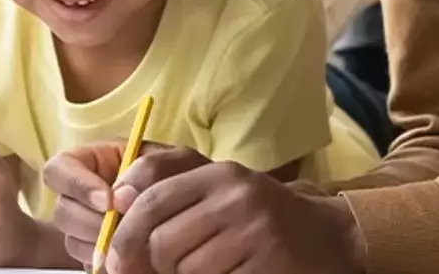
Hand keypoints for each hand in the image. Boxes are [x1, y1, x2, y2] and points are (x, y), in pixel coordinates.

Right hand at [41, 139, 176, 265]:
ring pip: (71, 239)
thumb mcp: (175, 160)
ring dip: (103, 242)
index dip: (76, 185)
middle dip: (94, 221)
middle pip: (62, 209)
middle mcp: (83, 193)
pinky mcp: (94, 251)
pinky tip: (134, 253)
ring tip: (137, 237)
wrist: (198, 208)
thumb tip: (118, 196)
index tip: (107, 201)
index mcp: (95, 161)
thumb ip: (149, 168)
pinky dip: (110, 260)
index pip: (59, 168)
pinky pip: (87, 261)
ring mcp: (85, 224)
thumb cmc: (186, 177)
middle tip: (127, 225)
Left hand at [102, 151, 358, 273]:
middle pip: (161, 242)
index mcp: (223, 174)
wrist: (324, 238)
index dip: (123, 232)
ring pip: (182, 269)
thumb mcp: (220, 192)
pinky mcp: (265, 264)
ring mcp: (255, 232)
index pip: (152, 199)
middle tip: (168, 269)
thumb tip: (114, 206)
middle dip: (156, 264)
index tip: (114, 257)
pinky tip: (232, 271)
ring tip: (211, 266)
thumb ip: (170, 191)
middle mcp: (239, 197)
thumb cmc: (258, 218)